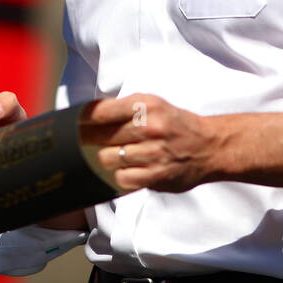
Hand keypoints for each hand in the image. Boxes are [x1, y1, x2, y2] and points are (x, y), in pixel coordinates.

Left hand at [81, 94, 221, 193]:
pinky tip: (128, 169)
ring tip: (116, 155)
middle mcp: (148, 127)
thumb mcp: (153, 104)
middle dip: (90, 140)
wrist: (210, 146)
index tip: (72, 124)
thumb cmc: (175, 124)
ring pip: (108, 158)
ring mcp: (152, 153)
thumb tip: (89, 116)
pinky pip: (122, 178)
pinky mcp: (156, 175)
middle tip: (85, 142)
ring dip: (108, 158)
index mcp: (145, 105)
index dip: (82, 119)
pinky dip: (122, 175)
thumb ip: (124, 109)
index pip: (100, 112)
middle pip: (100, 136)